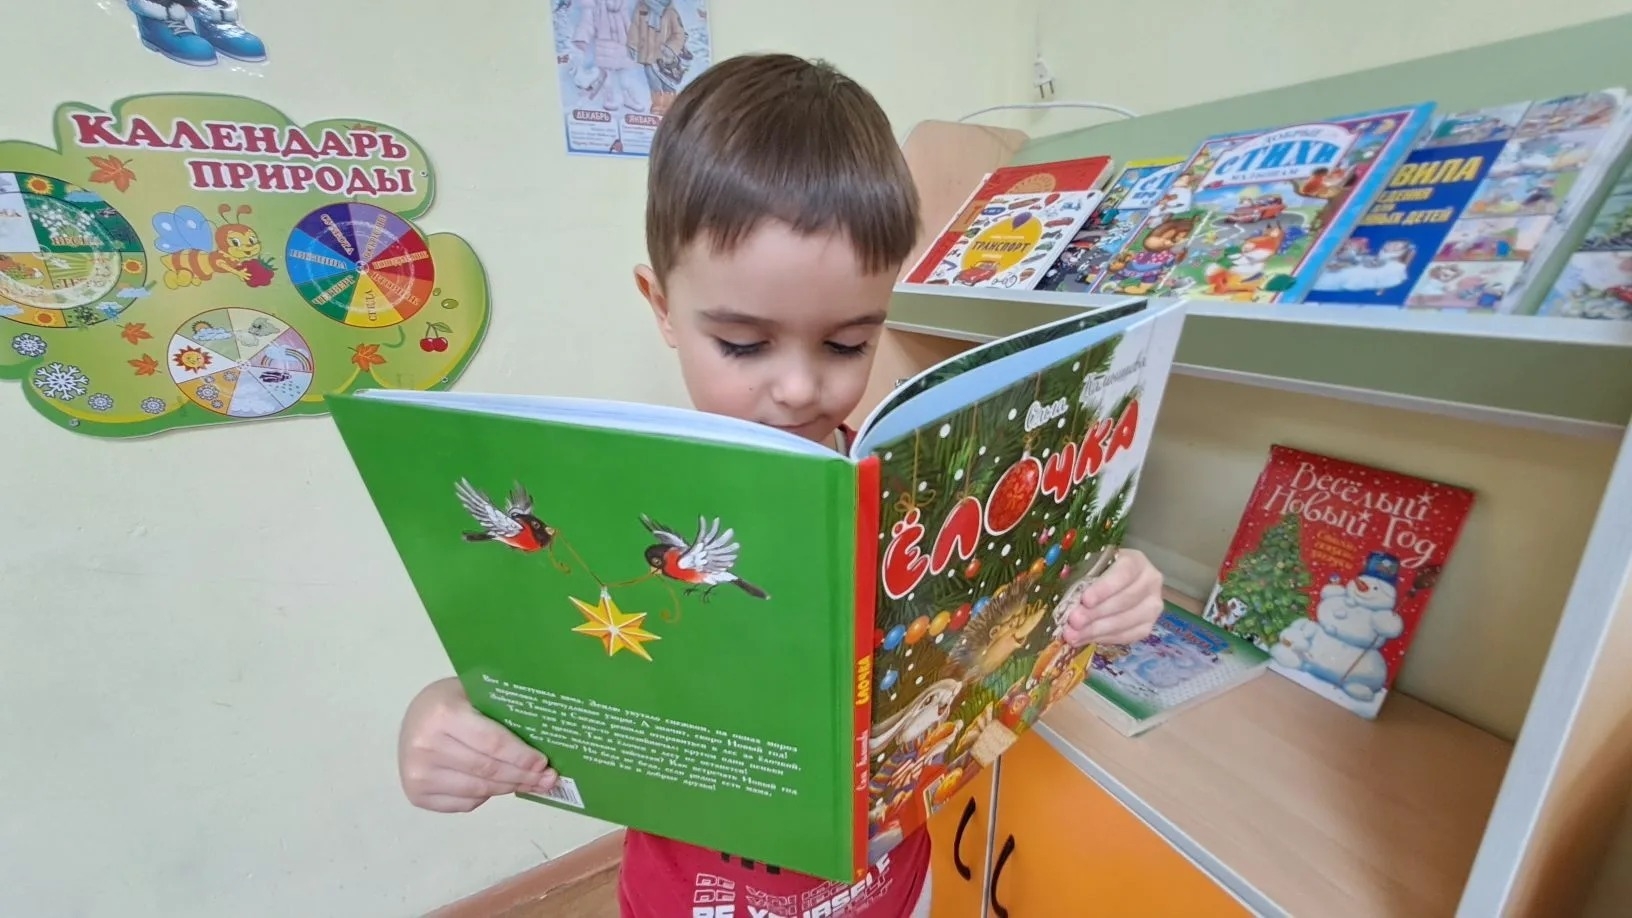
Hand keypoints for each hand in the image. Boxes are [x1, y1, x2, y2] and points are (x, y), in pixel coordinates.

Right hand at [398, 677, 557, 812]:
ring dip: (508, 788)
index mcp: (444, 714)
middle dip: (522, 776)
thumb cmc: (451, 702)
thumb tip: (543, 746)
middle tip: (546, 779)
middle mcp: (426, 745)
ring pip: (478, 790)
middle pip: (487, 770)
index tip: (543, 762)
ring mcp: (419, 773)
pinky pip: (464, 803)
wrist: (414, 717)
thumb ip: (502, 716)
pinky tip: (498, 786)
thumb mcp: (475, 694)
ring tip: (529, 784)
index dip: (521, 756)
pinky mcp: (416, 794)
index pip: (492, 742)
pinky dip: (485, 796)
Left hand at [1060, 549, 1163, 647]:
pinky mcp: (1147, 626)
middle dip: (1096, 613)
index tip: (1085, 600)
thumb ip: (1080, 577)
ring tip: (1072, 634)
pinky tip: (1084, 639)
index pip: (1124, 573)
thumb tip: (1066, 601)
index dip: (1105, 588)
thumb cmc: (1097, 571)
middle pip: (1124, 600)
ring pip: (1125, 621)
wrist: (1113, 583)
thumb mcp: (1089, 566)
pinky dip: (1103, 638)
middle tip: (1073, 621)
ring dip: (1096, 630)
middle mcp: (1151, 582)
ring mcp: (1152, 606)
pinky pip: (1126, 636)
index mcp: (1136, 561)